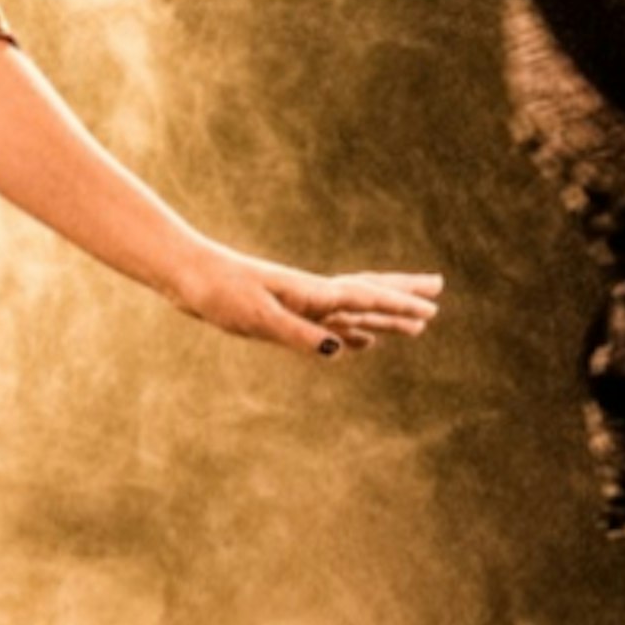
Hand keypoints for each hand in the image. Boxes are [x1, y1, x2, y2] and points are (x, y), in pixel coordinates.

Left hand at [168, 250, 443, 356]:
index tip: (431, 310)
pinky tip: (357, 343)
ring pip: (353, 309)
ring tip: (414, 324)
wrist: (186, 275)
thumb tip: (341, 350)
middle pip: (368, 294)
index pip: (365, 298)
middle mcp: (311, 295)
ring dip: (384, 315)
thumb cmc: (219, 292)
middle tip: (438, 294)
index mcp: (311, 294)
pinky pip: (329, 324)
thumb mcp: (258, 317)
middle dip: (402, 296)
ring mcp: (299, 303)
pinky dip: (351, 331)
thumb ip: (299, 334)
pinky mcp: (283, 313)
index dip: (398, 306)